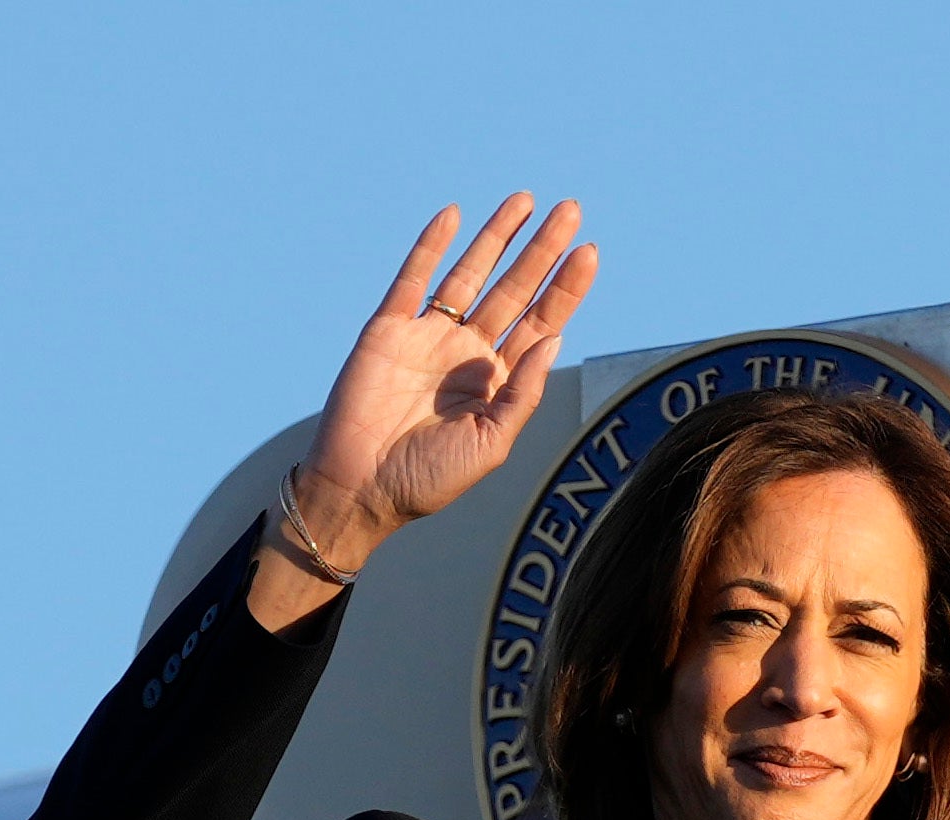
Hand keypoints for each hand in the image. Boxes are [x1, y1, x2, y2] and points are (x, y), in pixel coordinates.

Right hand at [299, 195, 598, 553]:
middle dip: (542, 250)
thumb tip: (555, 336)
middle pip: (513, 289)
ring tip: (526, 201)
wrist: (361, 488)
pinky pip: (413, 279)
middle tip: (570, 211)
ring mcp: (428, 337)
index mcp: (497, 380)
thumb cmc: (429, 479)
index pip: (540, 323)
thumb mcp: (492, 443)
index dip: (564, 288)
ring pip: (470, 274)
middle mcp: (467, 352)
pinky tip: (455, 216)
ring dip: (497, 237)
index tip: (588, 252)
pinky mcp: (388, 329)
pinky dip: (431, 247)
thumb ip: (524, 391)